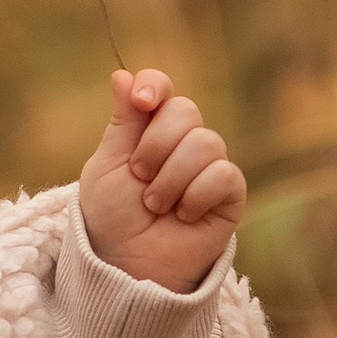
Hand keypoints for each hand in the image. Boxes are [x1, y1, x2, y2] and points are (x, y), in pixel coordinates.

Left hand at [80, 70, 246, 290]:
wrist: (128, 263)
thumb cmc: (112, 216)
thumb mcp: (106, 166)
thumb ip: (121, 122)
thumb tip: (122, 74)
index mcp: (149, 128)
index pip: (162, 88)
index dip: (155, 86)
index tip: (143, 102)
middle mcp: (182, 142)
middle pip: (185, 111)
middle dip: (156, 145)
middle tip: (139, 176)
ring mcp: (208, 166)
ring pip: (205, 142)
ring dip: (171, 178)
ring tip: (155, 205)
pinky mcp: (230, 193)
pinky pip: (223, 174)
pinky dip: (196, 196)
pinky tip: (183, 216)